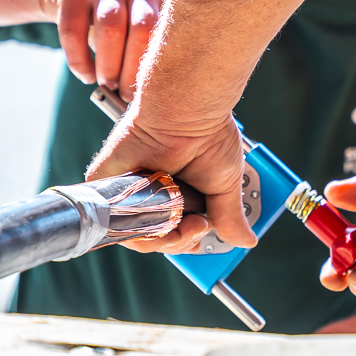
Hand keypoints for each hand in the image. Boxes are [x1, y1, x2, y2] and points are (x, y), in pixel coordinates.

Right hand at [43, 0, 164, 98]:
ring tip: (107, 84)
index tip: (157, 94)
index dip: (165, 65)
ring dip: (109, 64)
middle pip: (143, 26)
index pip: (171, 31)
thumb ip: (148, 51)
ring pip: (110, 26)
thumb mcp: (137, 23)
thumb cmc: (114, 19)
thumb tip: (156, 100)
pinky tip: (85, 76)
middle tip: (127, 95)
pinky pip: (74, 29)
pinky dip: (79, 59)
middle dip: (134, 67)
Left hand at [87, 112, 253, 251]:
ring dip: (167, 239)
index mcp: (177, 193)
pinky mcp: (110, 187)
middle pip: (159, 238)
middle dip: (182, 241)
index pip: (176, 232)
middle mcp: (153, 193)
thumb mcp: (226, 184)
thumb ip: (230, 217)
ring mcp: (131, 192)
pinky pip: (116, 223)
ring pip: (140, 234)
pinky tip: (160, 222)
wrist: (187, 113)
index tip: (204, 231)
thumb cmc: (207, 136)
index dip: (189, 240)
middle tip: (200, 226)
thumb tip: (246, 241)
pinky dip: (139, 231)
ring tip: (189, 222)